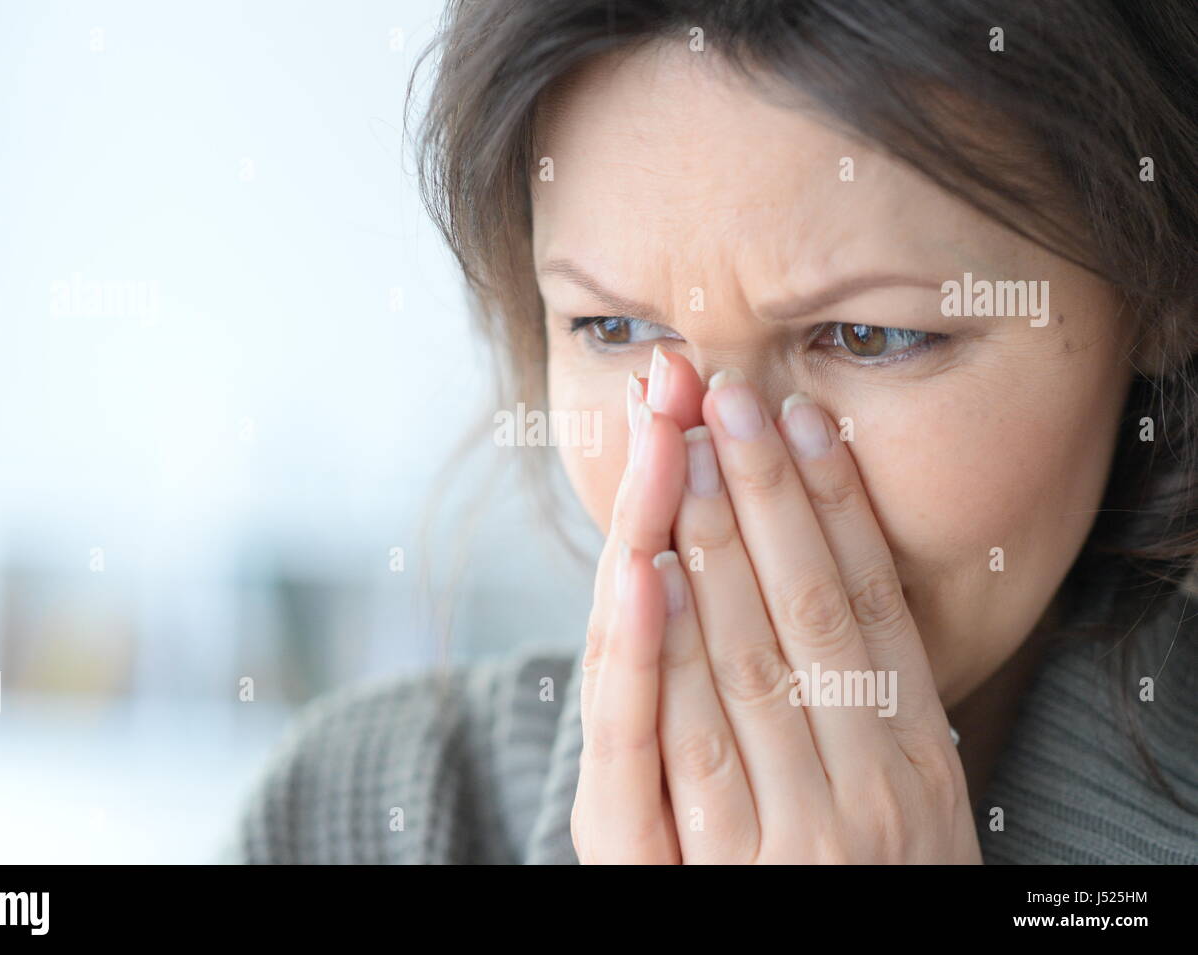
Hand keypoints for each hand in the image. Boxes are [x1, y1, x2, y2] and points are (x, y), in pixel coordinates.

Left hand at [571, 347, 981, 863]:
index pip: (867, 607)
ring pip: (735, 659)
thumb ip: (869, 720)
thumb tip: (839, 598)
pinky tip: (646, 570)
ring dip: (701, 542)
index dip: (832, 508)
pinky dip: (658, 653)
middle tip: (719, 391)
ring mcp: (782, 836)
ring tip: (676, 440)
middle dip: (753, 493)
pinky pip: (672, 748)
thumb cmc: (867, 900)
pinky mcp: (694, 874)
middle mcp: (860, 793)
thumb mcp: (902, 814)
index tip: (800, 421)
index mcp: (918, 767)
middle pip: (799, 613)